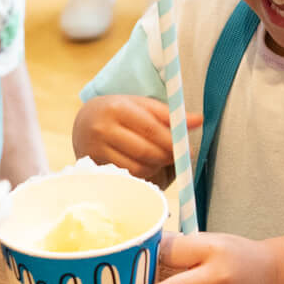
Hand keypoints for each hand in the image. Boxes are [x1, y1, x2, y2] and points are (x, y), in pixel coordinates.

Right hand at [71, 95, 195, 179]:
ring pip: (137, 167)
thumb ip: (169, 114)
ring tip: (160, 160)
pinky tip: (145, 166)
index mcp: (117, 107)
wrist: (85, 122)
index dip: (172, 141)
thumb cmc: (120, 112)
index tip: (188, 149)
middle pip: (145, 151)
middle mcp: (102, 128)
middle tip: (178, 158)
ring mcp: (95, 150)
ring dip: (155, 167)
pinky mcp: (94, 168)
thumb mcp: (141, 106)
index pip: (151, 128)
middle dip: (167, 157)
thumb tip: (199, 120)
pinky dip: (142, 174)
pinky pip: (127, 177)